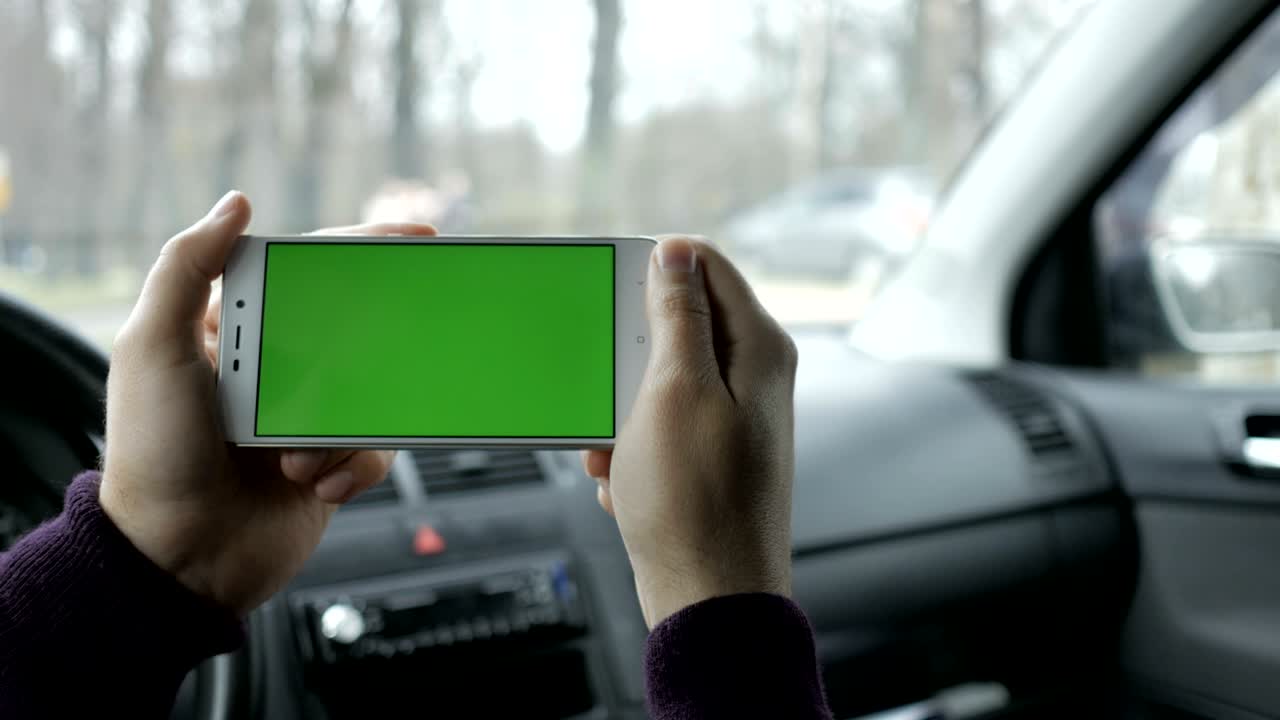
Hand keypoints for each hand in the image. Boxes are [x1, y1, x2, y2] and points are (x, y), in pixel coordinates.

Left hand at [100, 191, 437, 614]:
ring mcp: (304, 418)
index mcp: (231, 330)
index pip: (305, 273)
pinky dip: (354, 466)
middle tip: (419, 328)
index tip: (413, 237)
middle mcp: (272, 369)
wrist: (178, 559)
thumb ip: (185, 268)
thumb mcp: (152, 347)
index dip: (360, 250)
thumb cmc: (155, 454)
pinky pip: (373, 449)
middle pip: (353, 329)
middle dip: (379, 339)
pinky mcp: (330, 463)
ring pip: (373, 393)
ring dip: (346, 424)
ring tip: (298, 455)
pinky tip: (318, 484)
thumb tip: (235, 204)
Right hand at [583, 236, 797, 626]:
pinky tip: (628, 481)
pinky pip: (654, 426)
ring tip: (619, 450)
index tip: (614, 292)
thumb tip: (677, 253)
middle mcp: (752, 376)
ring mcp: (730, 416)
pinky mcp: (706, 453)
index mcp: (757, 348)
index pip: (707, 265)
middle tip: (613, 389)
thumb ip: (677, 318)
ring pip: (655, 381)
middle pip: (677, 324)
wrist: (706, 600)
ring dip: (621, 410)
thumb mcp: (675, 393)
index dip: (656, 268)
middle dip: (630, 355)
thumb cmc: (695, 503)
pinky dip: (630, 448)